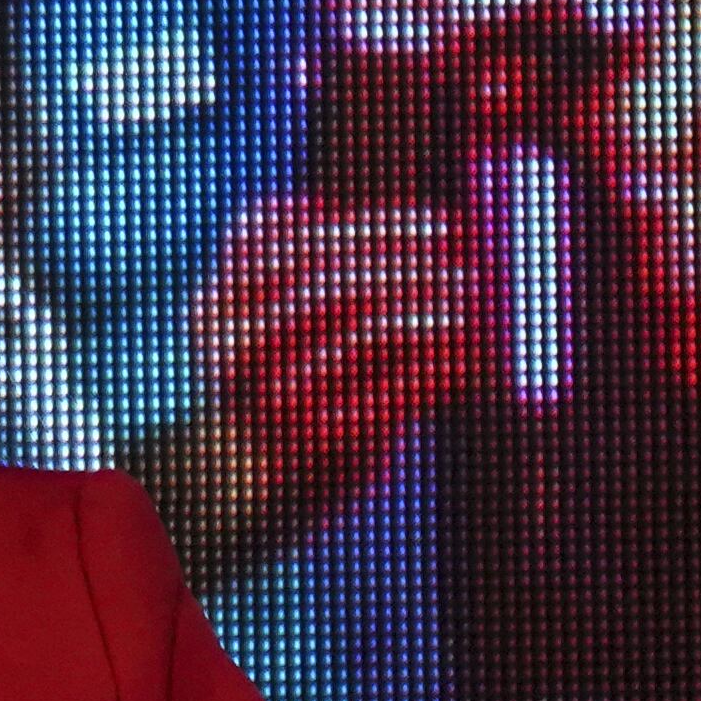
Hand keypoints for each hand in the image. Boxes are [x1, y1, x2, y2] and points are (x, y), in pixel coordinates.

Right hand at [162, 199, 475, 576]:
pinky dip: (442, 370)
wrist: (232, 494)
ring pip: (368, 333)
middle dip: (419, 264)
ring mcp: (271, 402)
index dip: (382, 228)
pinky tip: (475, 359)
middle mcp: (234, 351)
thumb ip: (277, 263)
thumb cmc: (267, 386)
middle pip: (338, 283)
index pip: (304, 243)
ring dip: (439, 311)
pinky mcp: (314, 451)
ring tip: (483, 305)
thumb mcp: (249, 318)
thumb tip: (339, 206)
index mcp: (217, 307)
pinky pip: (391, 396)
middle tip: (479, 261)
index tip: (447, 224)